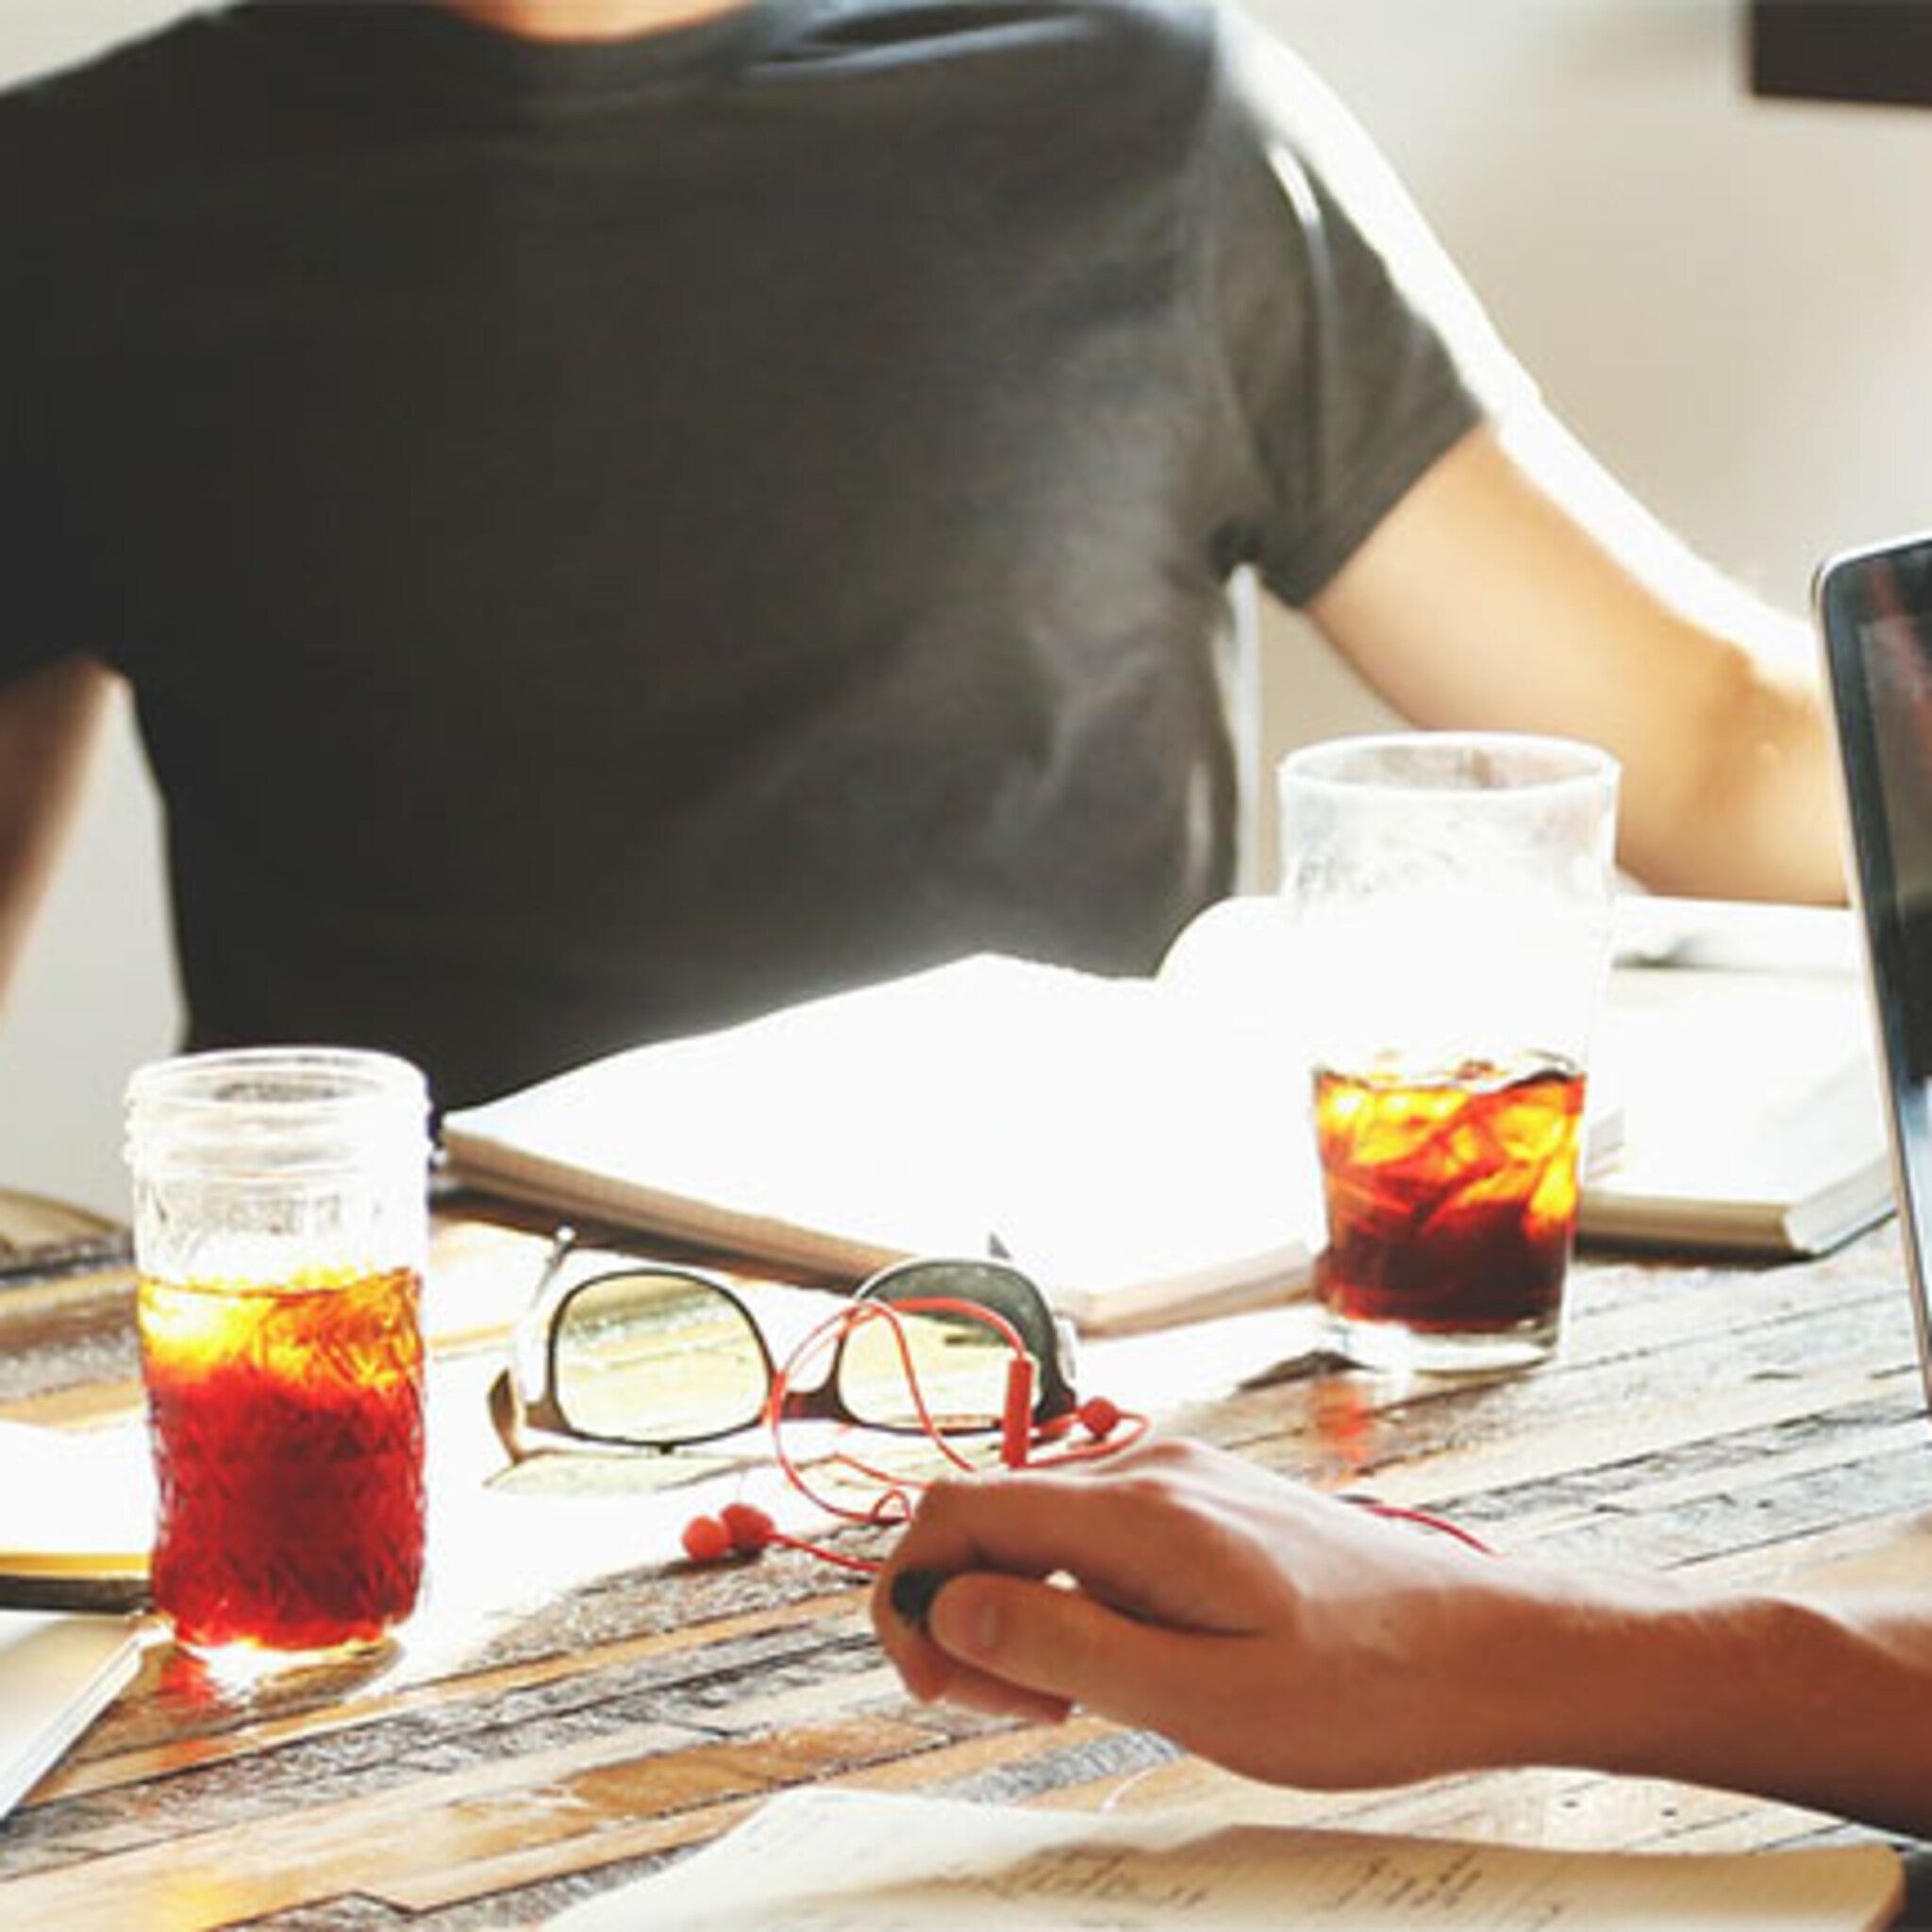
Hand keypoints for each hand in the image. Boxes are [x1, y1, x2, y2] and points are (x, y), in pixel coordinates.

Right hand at [870, 1436, 1544, 1789]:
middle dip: (964, 1613)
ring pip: (1036, 1527)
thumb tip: (944, 1605)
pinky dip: (1069, 1595)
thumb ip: (1064, 1643)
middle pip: (988, 1516)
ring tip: (1073, 1701)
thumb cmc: (1363, 1686)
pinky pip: (1089, 1533)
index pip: (958, 1509)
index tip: (934, 1686)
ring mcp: (1176, 1478)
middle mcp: (1146, 1469)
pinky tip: (1115, 1660)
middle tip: (1016, 1712)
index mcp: (1136, 1509)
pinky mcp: (1200, 1502)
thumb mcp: (1204, 1697)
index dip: (910, 1594)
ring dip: (1018, 1610)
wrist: (1485, 1648)